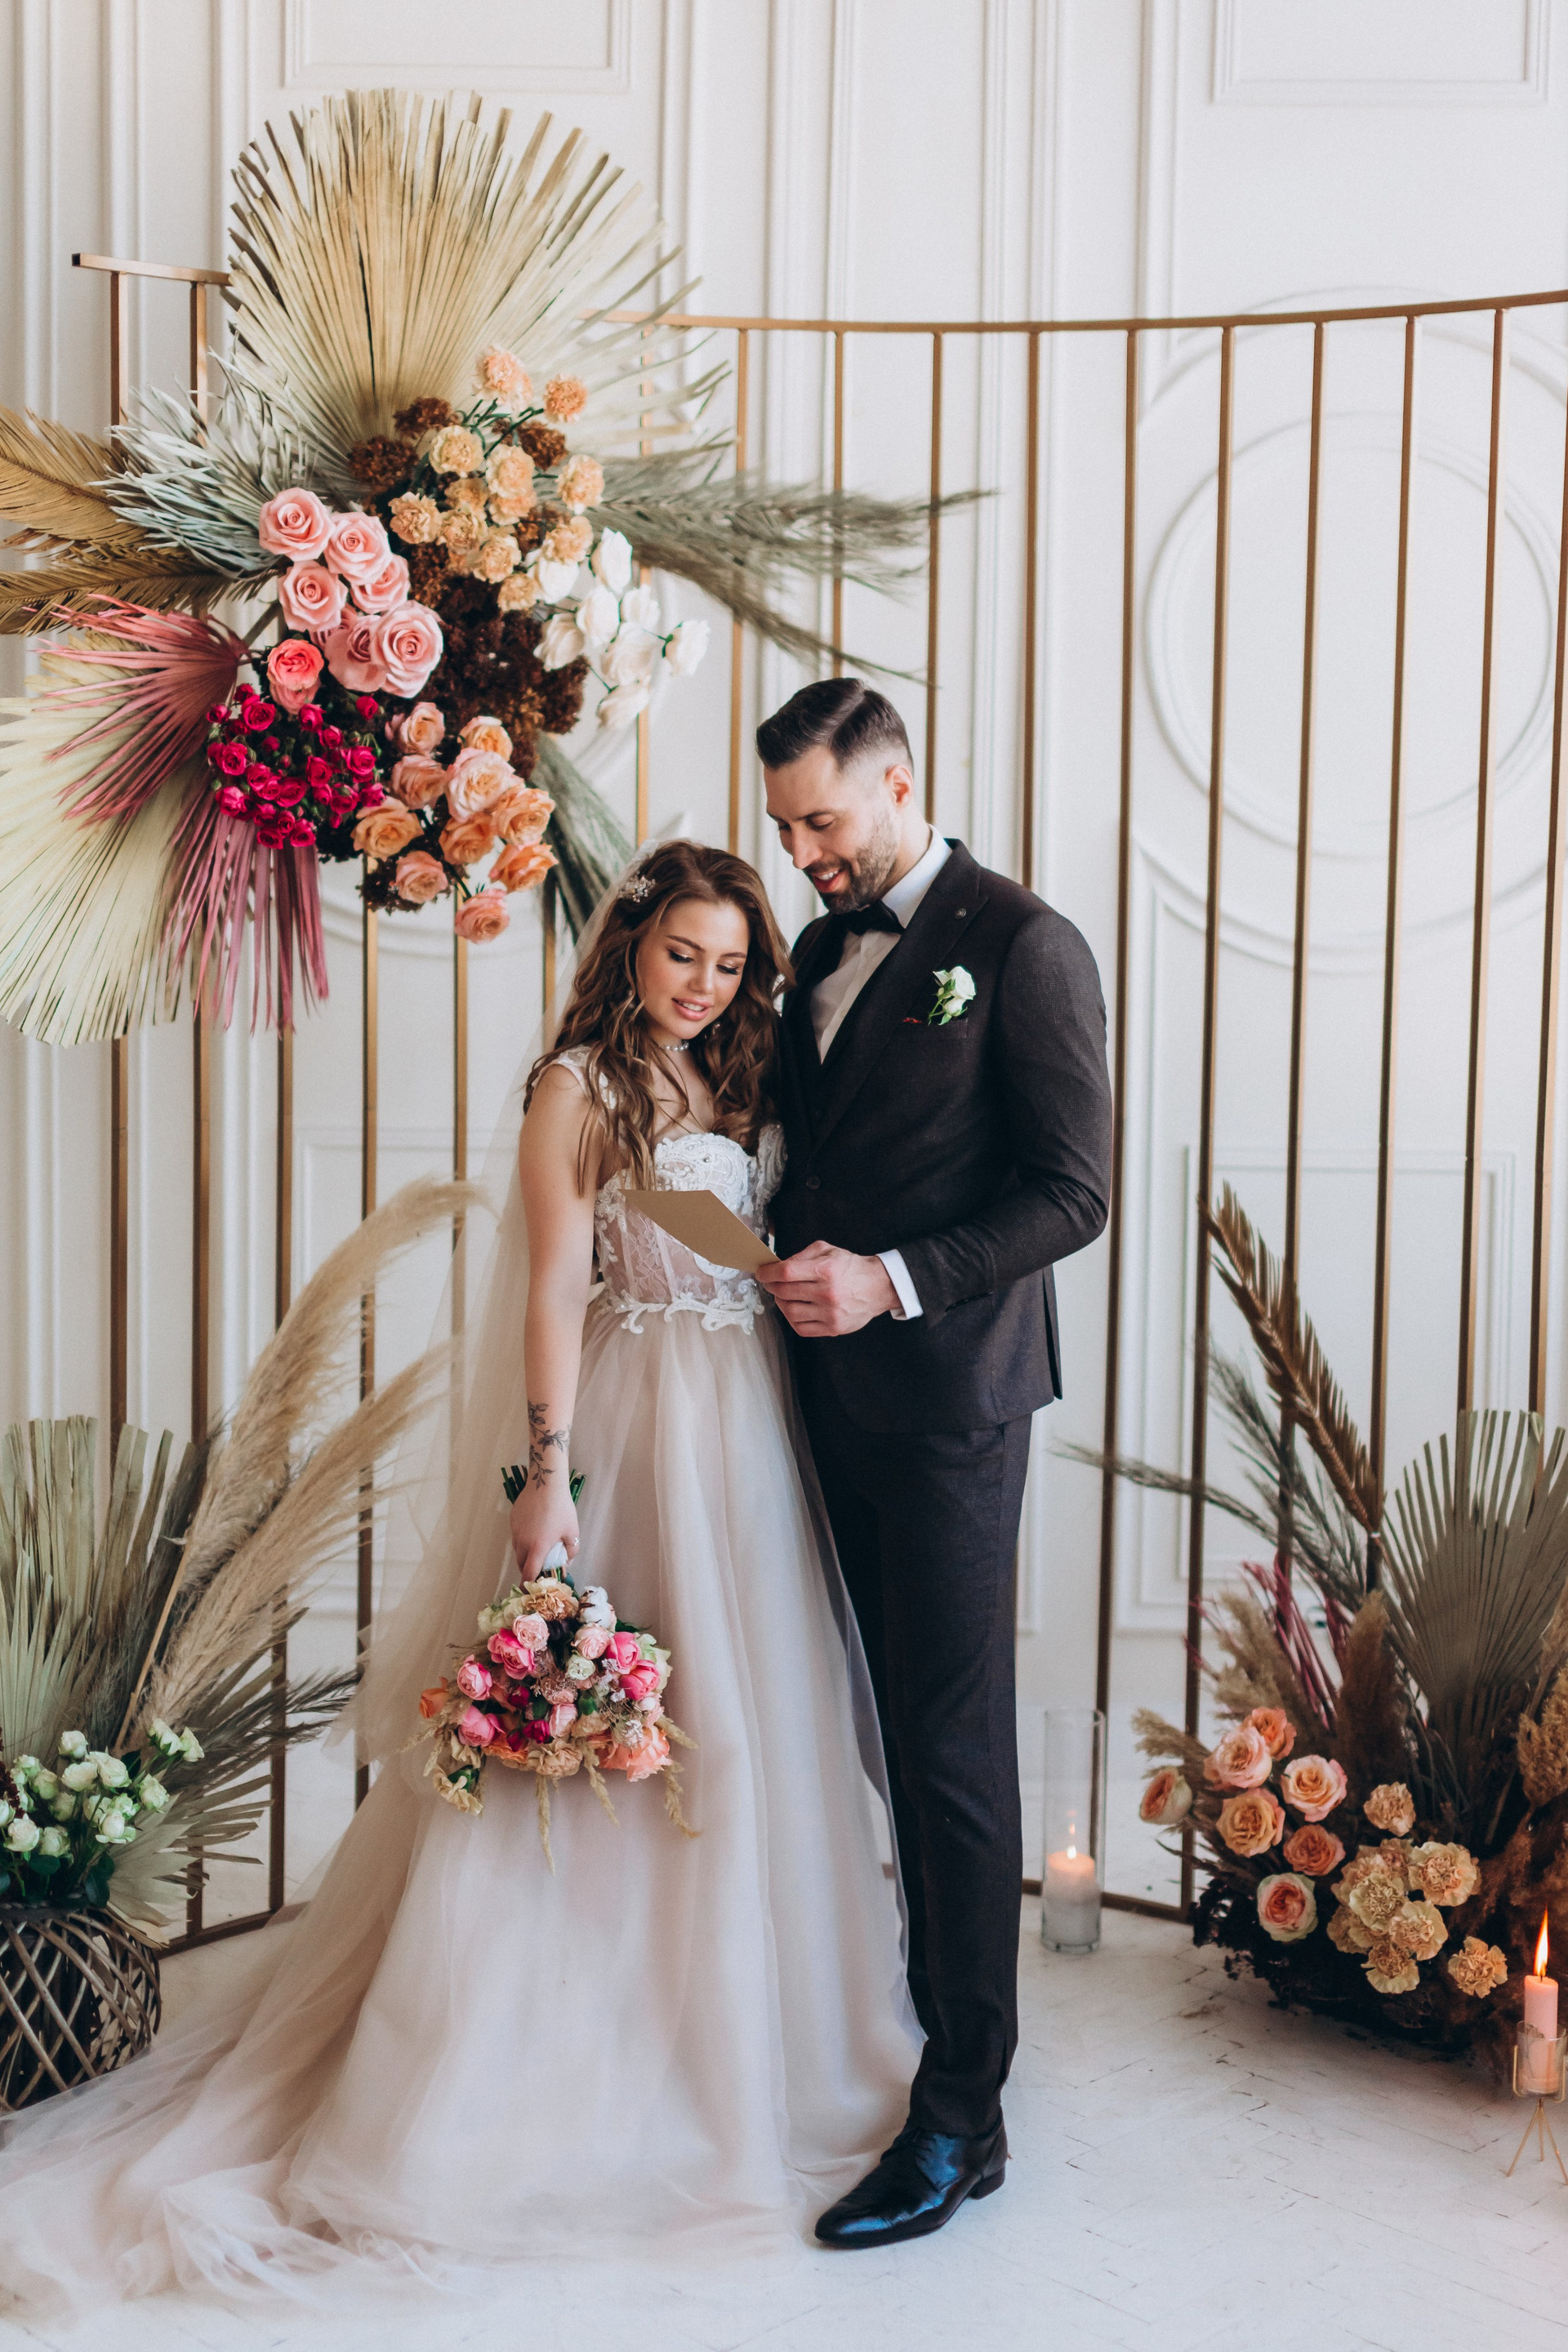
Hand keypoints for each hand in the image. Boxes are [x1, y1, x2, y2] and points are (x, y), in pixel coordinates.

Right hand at [509, 1483, 579, 1578]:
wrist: (545, 1484)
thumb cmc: (561, 1508)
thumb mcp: (572, 1531)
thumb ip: (571, 1550)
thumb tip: (567, 1562)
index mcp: (537, 1547)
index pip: (528, 1573)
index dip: (528, 1584)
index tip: (529, 1590)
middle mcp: (523, 1542)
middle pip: (521, 1564)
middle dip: (527, 1570)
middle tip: (538, 1569)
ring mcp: (516, 1531)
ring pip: (517, 1550)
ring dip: (525, 1556)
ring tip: (537, 1550)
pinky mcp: (513, 1521)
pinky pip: (516, 1537)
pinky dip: (523, 1541)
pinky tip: (534, 1532)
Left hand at [757, 1240, 897, 1335]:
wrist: (877, 1287)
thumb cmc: (850, 1267)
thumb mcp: (827, 1250)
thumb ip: (801, 1255)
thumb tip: (777, 1266)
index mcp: (826, 1270)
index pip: (786, 1272)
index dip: (768, 1273)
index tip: (761, 1273)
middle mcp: (828, 1293)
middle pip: (785, 1292)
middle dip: (772, 1286)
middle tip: (770, 1282)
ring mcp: (831, 1313)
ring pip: (789, 1311)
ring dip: (780, 1302)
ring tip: (782, 1295)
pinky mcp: (833, 1328)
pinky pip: (801, 1328)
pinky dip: (791, 1318)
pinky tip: (793, 1308)